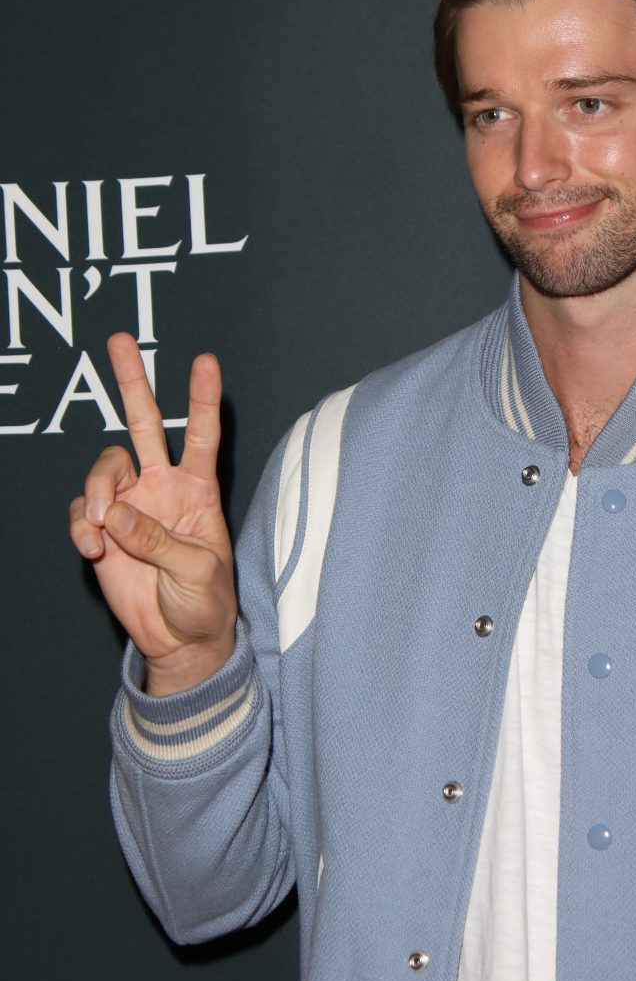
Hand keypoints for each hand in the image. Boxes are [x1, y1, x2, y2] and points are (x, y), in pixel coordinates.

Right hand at [69, 334, 236, 695]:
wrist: (180, 639)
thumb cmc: (205, 601)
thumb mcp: (198, 571)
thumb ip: (160, 540)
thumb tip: (120, 515)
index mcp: (198, 490)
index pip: (202, 434)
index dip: (202, 398)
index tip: (206, 361)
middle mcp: (162, 486)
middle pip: (145, 423)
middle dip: (132, 382)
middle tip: (120, 341)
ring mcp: (130, 504)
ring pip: (105, 466)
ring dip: (100, 490)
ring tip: (105, 529)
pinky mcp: (104, 528)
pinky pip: (85, 509)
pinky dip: (85, 524)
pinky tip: (95, 547)